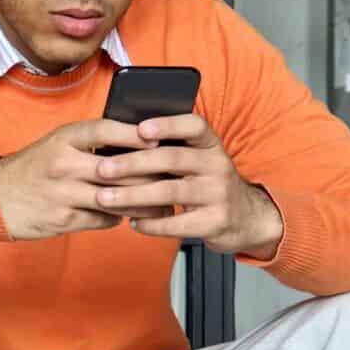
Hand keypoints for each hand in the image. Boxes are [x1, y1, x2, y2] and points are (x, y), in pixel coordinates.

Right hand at [0, 119, 152, 241]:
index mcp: (63, 139)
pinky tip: (128, 215)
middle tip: (173, 178)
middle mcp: (64, 163)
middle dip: (150, 175)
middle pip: (119, 168)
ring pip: (116, 198)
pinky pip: (103, 218)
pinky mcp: (63, 218)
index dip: (136, 135)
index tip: (160, 140)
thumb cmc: (32, 168)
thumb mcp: (56, 144)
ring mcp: (63, 193)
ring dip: (143, 202)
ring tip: (163, 203)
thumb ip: (90, 143)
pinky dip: (118, 217)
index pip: (107, 130)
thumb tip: (136, 144)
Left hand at [92, 115, 285, 257]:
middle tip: (102, 169)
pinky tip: (133, 222)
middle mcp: (217, 165)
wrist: (246, 217)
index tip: (140, 129)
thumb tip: (117, 142)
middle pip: (173, 158)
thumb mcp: (198, 161)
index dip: (167, 125)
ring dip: (133, 195)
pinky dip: (152, 224)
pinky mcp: (216, 221)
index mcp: (210, 144)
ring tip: (105, 198)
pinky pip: (178, 223)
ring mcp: (218, 194)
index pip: (194, 126)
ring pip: (171, 191)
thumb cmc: (206, 183)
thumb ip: (169, 150)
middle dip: (133, 163)